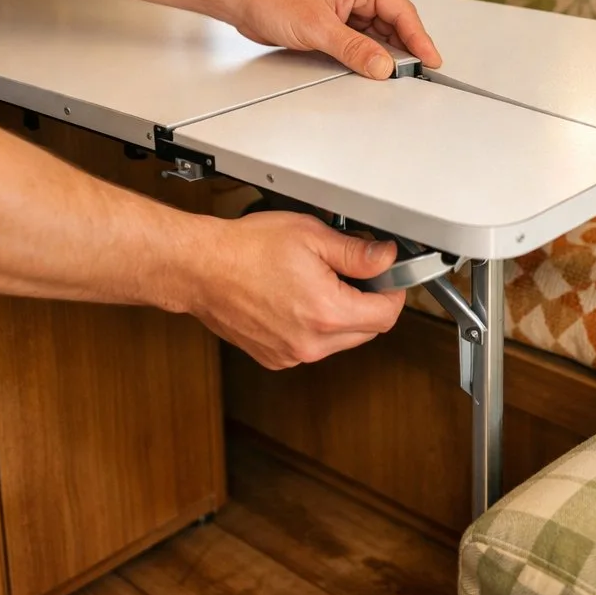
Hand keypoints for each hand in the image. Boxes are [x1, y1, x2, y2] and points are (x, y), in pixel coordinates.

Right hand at [184, 212, 405, 368]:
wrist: (202, 268)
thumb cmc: (247, 249)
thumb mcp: (311, 236)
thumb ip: (356, 252)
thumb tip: (386, 258)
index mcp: (327, 312)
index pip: (386, 315)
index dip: (394, 291)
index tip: (389, 277)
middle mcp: (311, 343)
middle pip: (367, 331)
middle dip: (368, 302)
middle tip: (352, 273)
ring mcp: (292, 354)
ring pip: (340, 341)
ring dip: (342, 316)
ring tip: (318, 283)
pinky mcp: (276, 358)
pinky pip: (313, 346)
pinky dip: (315, 327)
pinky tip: (297, 299)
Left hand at [233, 0, 441, 79]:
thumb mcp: (318, 27)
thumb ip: (354, 49)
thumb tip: (383, 66)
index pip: (402, 13)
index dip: (420, 39)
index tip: (430, 61)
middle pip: (394, 25)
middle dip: (403, 50)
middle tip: (414, 74)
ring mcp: (347, 8)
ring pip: (378, 35)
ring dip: (383, 54)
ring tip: (393, 75)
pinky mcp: (335, 22)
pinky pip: (360, 41)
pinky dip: (366, 55)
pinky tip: (369, 68)